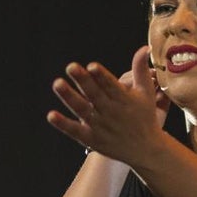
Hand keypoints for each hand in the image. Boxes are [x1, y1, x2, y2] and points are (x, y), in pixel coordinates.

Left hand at [47, 46, 170, 160]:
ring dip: (69, 97)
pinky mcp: (92, 139)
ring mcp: (100, 126)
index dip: (102, 76)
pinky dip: (63, 124)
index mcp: (124, 99)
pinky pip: (75, 130)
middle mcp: (111, 112)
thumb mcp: (145, 92)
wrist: (145, 150)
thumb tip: (144, 47)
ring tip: (57, 83)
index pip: (112, 85)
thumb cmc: (144, 116)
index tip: (92, 66)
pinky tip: (51, 115)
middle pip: (95, 95)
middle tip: (71, 67)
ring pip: (82, 110)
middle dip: (83, 81)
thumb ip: (141, 69)